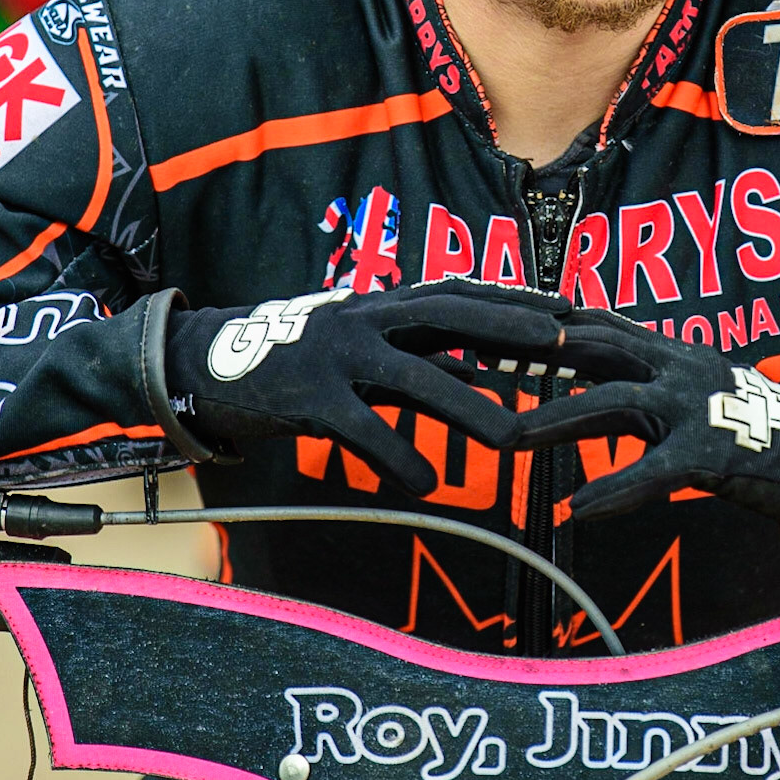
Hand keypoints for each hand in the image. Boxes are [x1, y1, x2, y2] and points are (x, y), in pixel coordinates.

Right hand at [166, 281, 569, 493]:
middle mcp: (365, 319)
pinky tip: (427, 485)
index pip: (460, 294)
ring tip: (511, 440)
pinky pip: (359, 427)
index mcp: (383, 306)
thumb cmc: (305, 362)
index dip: (514, 301)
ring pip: (412, 376)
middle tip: (562, 344)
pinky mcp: (307, 396)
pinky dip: (395, 456)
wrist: (210, 365)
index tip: (569, 312)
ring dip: (465, 407)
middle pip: (447, 315)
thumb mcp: (365, 353)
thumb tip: (485, 379)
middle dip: (506, 326)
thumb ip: (420, 363)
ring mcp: (336, 355)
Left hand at [514, 311, 779, 521]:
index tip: (493, 318)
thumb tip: (582, 382)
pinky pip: (653, 471)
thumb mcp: (691, 390)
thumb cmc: (750, 428)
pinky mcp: (711, 453)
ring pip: (612, 404)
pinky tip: (579, 508)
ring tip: (510, 440)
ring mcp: (695, 407)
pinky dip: (614, 489)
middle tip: (480, 357)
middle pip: (594, 349)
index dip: (544, 319)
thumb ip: (640, 383)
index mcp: (671, 350)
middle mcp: (679, 366)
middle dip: (534, 353)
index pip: (596, 323)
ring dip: (555, 421)